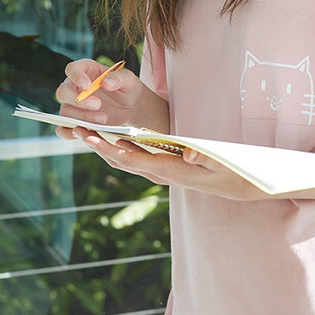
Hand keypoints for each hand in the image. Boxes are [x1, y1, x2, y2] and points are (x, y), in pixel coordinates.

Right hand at [54, 58, 145, 141]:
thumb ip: (119, 78)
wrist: (130, 106)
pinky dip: (71, 133)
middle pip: (63, 92)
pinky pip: (63, 129)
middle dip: (78, 101)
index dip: (76, 77)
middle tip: (98, 105)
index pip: (72, 69)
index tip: (87, 86)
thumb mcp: (129, 79)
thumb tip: (106, 83)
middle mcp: (74, 87)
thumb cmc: (127, 88)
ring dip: (82, 117)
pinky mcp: (75, 122)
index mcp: (85, 71)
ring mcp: (73, 106)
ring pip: (65, 112)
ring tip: (104, 119)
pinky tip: (88, 132)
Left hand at [70, 131, 263, 200]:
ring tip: (84, 131)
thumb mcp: (223, 163)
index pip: (133, 160)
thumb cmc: (232, 171)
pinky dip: (119, 148)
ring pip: (126, 160)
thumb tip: (189, 153)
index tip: (90, 137)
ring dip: (104, 147)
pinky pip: (135, 159)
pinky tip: (109, 137)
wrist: (240, 185)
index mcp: (171, 171)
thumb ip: (206, 157)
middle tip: (75, 129)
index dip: (109, 149)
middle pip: (122, 160)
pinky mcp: (164, 168)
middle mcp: (161, 174)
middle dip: (98, 145)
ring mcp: (162, 172)